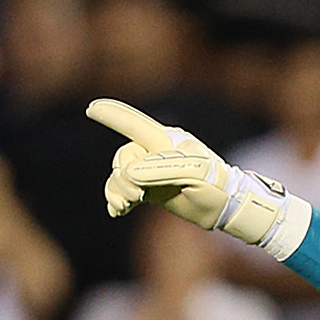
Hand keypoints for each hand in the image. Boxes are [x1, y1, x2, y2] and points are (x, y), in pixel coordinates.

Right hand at [86, 98, 306, 254]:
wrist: (227, 206)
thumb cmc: (215, 186)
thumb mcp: (193, 175)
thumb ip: (160, 170)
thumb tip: (130, 173)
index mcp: (166, 142)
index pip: (136, 125)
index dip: (113, 116)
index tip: (92, 108)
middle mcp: (156, 152)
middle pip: (123, 157)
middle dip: (122, 178)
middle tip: (136, 197)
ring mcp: (152, 170)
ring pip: (120, 175)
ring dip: (117, 191)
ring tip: (124, 207)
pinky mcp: (151, 189)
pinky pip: (125, 190)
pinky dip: (117, 200)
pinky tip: (118, 212)